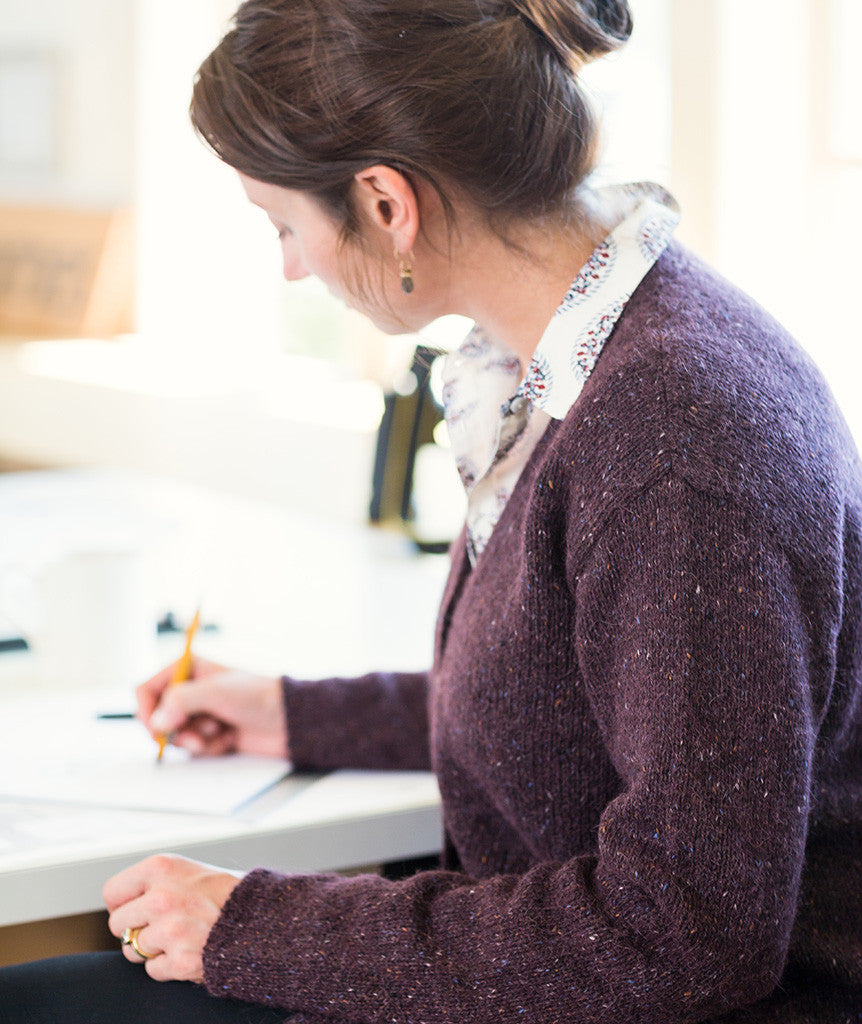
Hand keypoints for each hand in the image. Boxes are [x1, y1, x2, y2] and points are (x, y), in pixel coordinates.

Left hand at [104, 854, 241, 981]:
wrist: (262, 916)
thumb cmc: (223, 892)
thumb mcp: (186, 870)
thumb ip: (152, 882)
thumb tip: (118, 903)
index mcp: (161, 867)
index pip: (113, 893)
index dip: (124, 903)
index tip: (137, 908)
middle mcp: (162, 897)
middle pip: (118, 925)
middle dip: (136, 929)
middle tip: (163, 924)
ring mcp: (171, 930)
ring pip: (133, 951)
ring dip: (152, 949)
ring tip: (180, 936)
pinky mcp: (181, 960)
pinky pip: (153, 970)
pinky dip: (169, 966)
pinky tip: (189, 950)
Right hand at [137, 658, 287, 758]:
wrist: (288, 720)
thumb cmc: (257, 696)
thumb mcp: (215, 692)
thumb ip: (180, 701)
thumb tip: (156, 721)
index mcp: (189, 669)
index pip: (148, 688)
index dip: (146, 710)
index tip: (155, 728)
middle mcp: (192, 690)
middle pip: (158, 716)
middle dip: (175, 729)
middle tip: (193, 735)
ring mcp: (202, 713)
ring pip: (176, 735)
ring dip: (194, 739)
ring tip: (218, 731)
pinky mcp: (212, 734)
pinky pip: (195, 748)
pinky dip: (209, 747)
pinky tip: (228, 738)